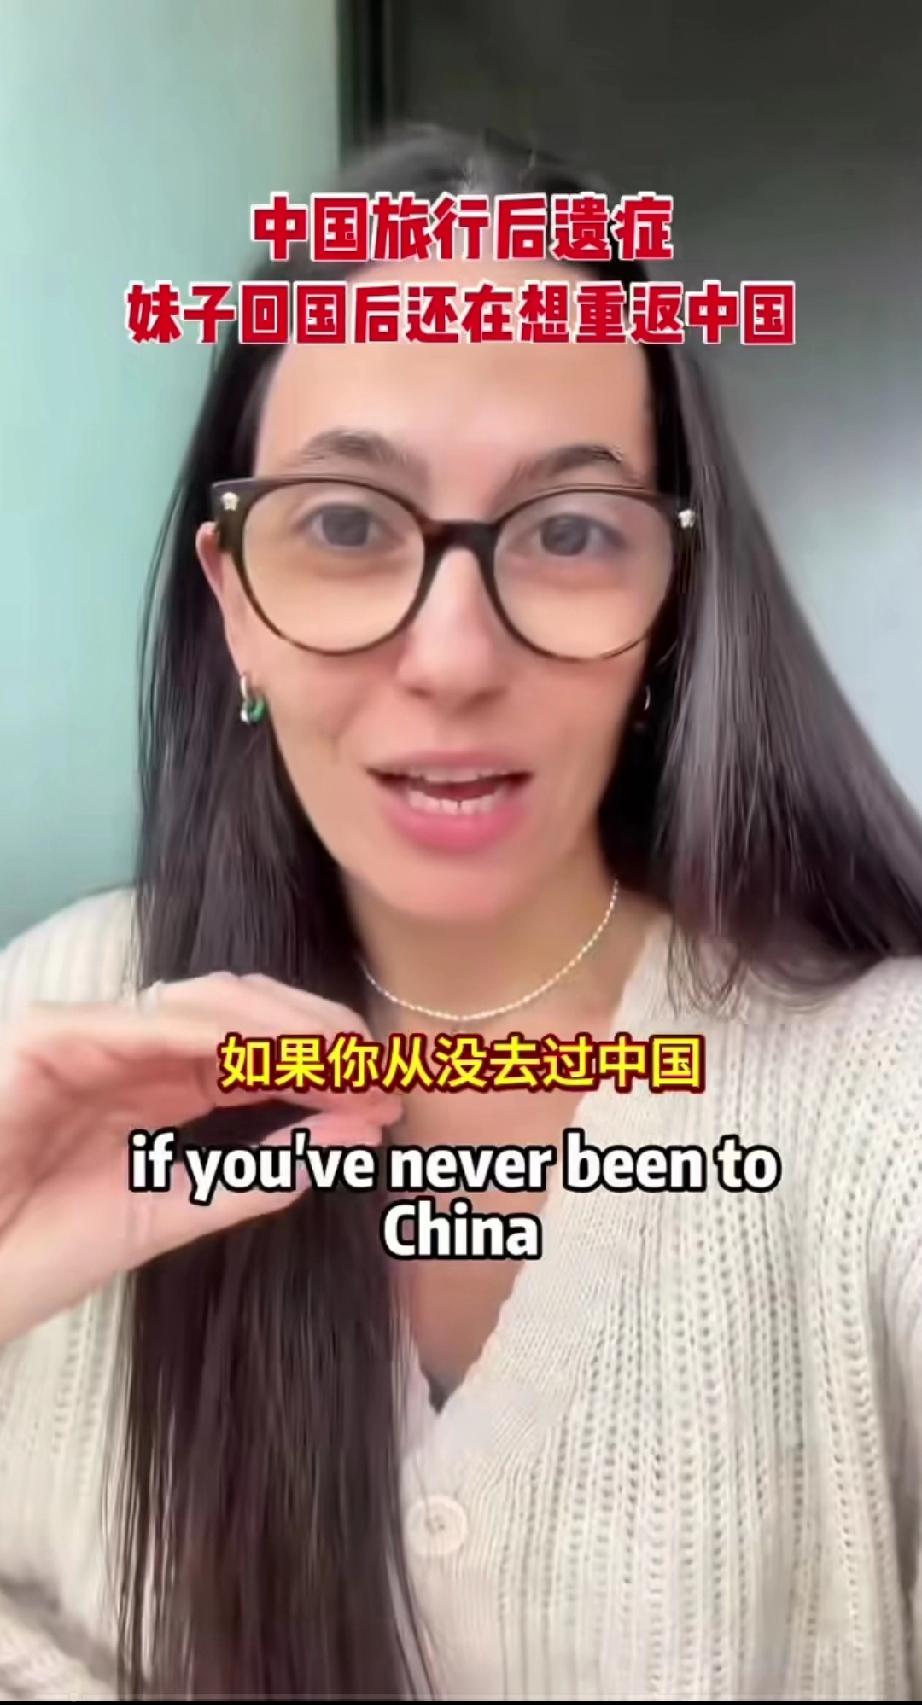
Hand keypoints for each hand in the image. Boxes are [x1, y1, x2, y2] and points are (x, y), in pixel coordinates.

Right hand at [0, 972, 395, 1342]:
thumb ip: (251, 1179)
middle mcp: (124, 1049)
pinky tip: (280, 1059)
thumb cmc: (36, 1254)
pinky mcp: (48, 1037)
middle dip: (317, 1036)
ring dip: (286, 1028)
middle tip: (384, 1072)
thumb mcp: (164, 1213)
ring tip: (348, 1062)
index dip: (321, 1067)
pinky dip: (223, 1035)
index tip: (388, 1097)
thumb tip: (350, 1140)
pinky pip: (150, 1024)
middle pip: (239, 1014)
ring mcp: (86, 1034)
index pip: (251, 1055)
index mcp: (151, 1086)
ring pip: (205, 1003)